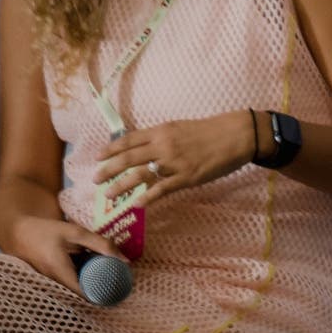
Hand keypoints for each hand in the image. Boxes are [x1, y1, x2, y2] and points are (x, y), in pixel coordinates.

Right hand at [0, 213, 124, 293]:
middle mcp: (52, 283)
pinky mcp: (47, 283)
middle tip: (118, 290)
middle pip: (81, 296)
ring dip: (89, 289)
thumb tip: (126, 261)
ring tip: (107, 284)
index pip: (84, 295)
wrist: (17, 233)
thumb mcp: (75, 233)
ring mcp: (48, 285)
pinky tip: (91, 277)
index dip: (102, 298)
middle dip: (99, 294)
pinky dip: (80, 284)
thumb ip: (101, 244)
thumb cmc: (46, 231)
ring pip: (74, 292)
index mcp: (59, 271)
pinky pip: (67, 288)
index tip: (118, 296)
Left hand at [93, 111, 258, 206]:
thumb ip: (162, 137)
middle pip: (127, 159)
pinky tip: (137, 204)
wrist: (235, 136)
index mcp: (161, 131)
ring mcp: (173, 163)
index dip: (111, 150)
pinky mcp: (186, 177)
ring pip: (139, 175)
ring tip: (108, 195)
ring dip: (121, 185)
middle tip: (95, 180)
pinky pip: (162, 189)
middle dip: (108, 170)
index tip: (98, 157)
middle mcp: (163, 146)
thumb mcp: (180, 128)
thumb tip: (145, 147)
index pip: (128, 141)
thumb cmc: (210, 131)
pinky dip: (147, 197)